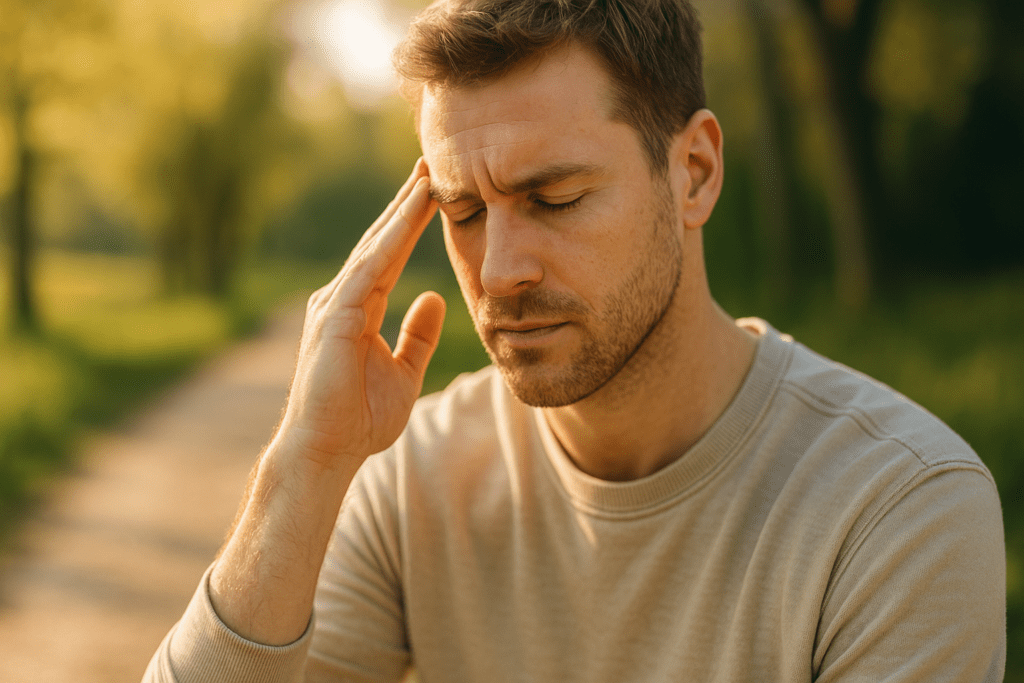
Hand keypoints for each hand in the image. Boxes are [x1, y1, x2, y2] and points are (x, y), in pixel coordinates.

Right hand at [278, 159, 444, 470]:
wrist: (328, 450)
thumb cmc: (359, 417)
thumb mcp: (404, 371)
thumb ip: (418, 335)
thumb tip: (437, 297)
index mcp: (359, 308)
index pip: (390, 254)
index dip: (412, 222)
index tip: (435, 190)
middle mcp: (342, 298)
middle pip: (380, 240)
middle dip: (406, 203)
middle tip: (430, 164)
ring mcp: (334, 304)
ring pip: (374, 247)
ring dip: (401, 212)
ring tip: (426, 178)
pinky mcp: (334, 317)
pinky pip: (367, 271)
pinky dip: (389, 242)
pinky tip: (408, 218)